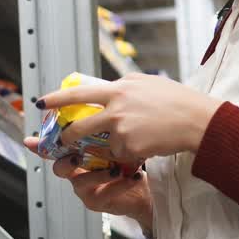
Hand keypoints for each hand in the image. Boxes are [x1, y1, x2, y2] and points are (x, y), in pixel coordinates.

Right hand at [22, 136, 153, 232]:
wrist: (143, 190)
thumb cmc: (127, 164)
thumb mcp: (115, 143)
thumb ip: (103, 129)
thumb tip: (101, 104)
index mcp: (76, 157)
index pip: (54, 150)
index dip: (40, 147)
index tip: (29, 141)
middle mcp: (76, 174)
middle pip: (60, 168)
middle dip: (66, 161)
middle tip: (77, 156)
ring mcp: (84, 189)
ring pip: (81, 182)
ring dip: (98, 174)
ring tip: (116, 168)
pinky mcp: (98, 201)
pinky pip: (105, 193)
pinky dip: (120, 184)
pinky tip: (133, 176)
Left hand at [35, 73, 221, 162]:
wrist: (196, 120)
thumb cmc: (176, 100)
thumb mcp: (146, 83)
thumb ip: (123, 87)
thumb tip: (106, 90)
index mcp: (118, 90)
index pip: (79, 93)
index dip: (57, 99)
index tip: (42, 102)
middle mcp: (116, 109)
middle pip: (81, 127)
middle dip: (68, 137)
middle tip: (64, 141)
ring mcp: (122, 130)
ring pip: (104, 145)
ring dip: (112, 146)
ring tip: (134, 138)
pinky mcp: (130, 148)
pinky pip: (121, 155)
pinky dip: (129, 154)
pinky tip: (148, 144)